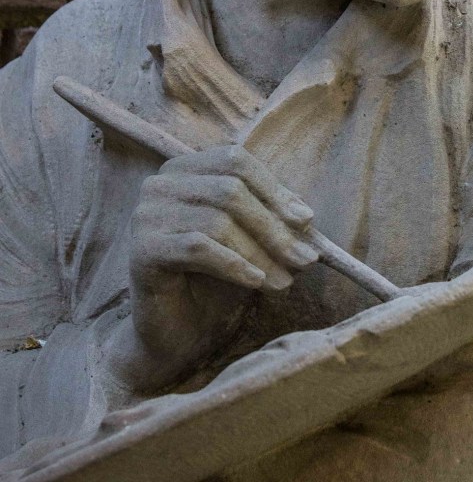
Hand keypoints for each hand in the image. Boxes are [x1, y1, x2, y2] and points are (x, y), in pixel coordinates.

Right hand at [106, 145, 316, 390]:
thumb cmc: (213, 281)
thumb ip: (270, 218)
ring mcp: (146, 214)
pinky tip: (255, 282)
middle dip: (274, 227)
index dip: (274, 189)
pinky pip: (198, 248)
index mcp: (185, 169)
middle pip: (229, 190)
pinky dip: (234, 265)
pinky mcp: (142, 249)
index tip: (306, 221)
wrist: (175, 334)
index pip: (235, 161)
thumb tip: (304, 214)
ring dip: (260, 253)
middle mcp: (160, 184)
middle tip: (305, 260)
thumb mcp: (249, 240)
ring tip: (285, 281)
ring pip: (218, 221)